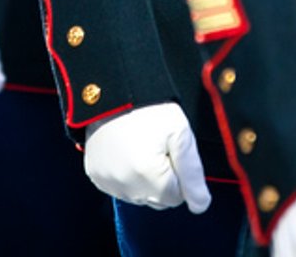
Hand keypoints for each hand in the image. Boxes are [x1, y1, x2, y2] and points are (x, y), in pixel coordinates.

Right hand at [83, 102, 211, 212]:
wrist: (113, 90)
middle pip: (157, 200)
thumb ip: (193, 172)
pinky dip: (125, 174)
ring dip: (144, 178)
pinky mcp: (95, 175)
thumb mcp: (180, 133)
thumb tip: (200, 205)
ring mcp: (107, 182)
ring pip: (138, 195)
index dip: (178, 172)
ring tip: (140, 145)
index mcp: (148, 176)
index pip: (177, 197)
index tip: (170, 149)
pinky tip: (126, 151)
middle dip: (162, 179)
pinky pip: (119, 186)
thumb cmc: (149, 108)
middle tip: (156, 146)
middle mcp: (125, 186)